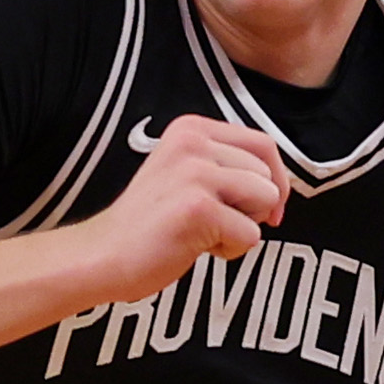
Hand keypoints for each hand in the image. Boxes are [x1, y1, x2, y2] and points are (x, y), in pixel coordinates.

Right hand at [74, 116, 287, 305]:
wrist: (105, 255)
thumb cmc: (147, 224)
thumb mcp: (185, 174)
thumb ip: (225, 168)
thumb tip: (279, 188)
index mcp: (191, 129)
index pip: (263, 144)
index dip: (275, 179)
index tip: (268, 208)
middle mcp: (193, 143)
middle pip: (267, 175)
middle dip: (254, 207)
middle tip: (214, 223)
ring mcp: (195, 174)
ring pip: (265, 200)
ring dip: (243, 227)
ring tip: (204, 233)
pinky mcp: (199, 209)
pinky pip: (250, 234)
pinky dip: (230, 250)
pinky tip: (195, 247)